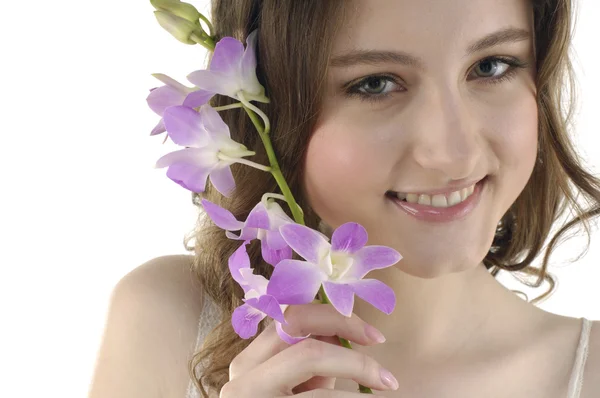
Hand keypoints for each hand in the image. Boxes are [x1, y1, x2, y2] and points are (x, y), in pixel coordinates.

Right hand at [220, 303, 398, 396]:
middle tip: (379, 343)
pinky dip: (349, 395)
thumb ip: (310, 365)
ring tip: (385, 382)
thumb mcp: (294, 392)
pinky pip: (318, 396)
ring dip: (357, 367)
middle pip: (298, 328)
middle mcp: (242, 378)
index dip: (333, 315)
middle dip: (345, 329)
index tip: (370, 332)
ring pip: (311, 358)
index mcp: (247, 364)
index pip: (288, 315)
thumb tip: (344, 332)